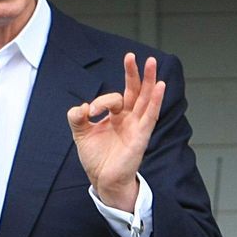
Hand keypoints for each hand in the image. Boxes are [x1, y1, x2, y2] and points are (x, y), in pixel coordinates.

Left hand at [67, 53, 165, 211]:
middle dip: (135, 73)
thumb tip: (81, 107)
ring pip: (145, 99)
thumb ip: (77, 117)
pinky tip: (160, 86)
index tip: (90, 111)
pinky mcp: (141, 136)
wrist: (103, 180)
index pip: (114, 98)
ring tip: (152, 63)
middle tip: (134, 56)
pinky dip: (155, 101)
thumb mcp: (81, 133)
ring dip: (149, 80)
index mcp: (117, 116)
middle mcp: (129, 118)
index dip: (101, 100)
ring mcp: (137, 126)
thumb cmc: (97, 158)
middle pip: (135, 91)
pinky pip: (150, 116)